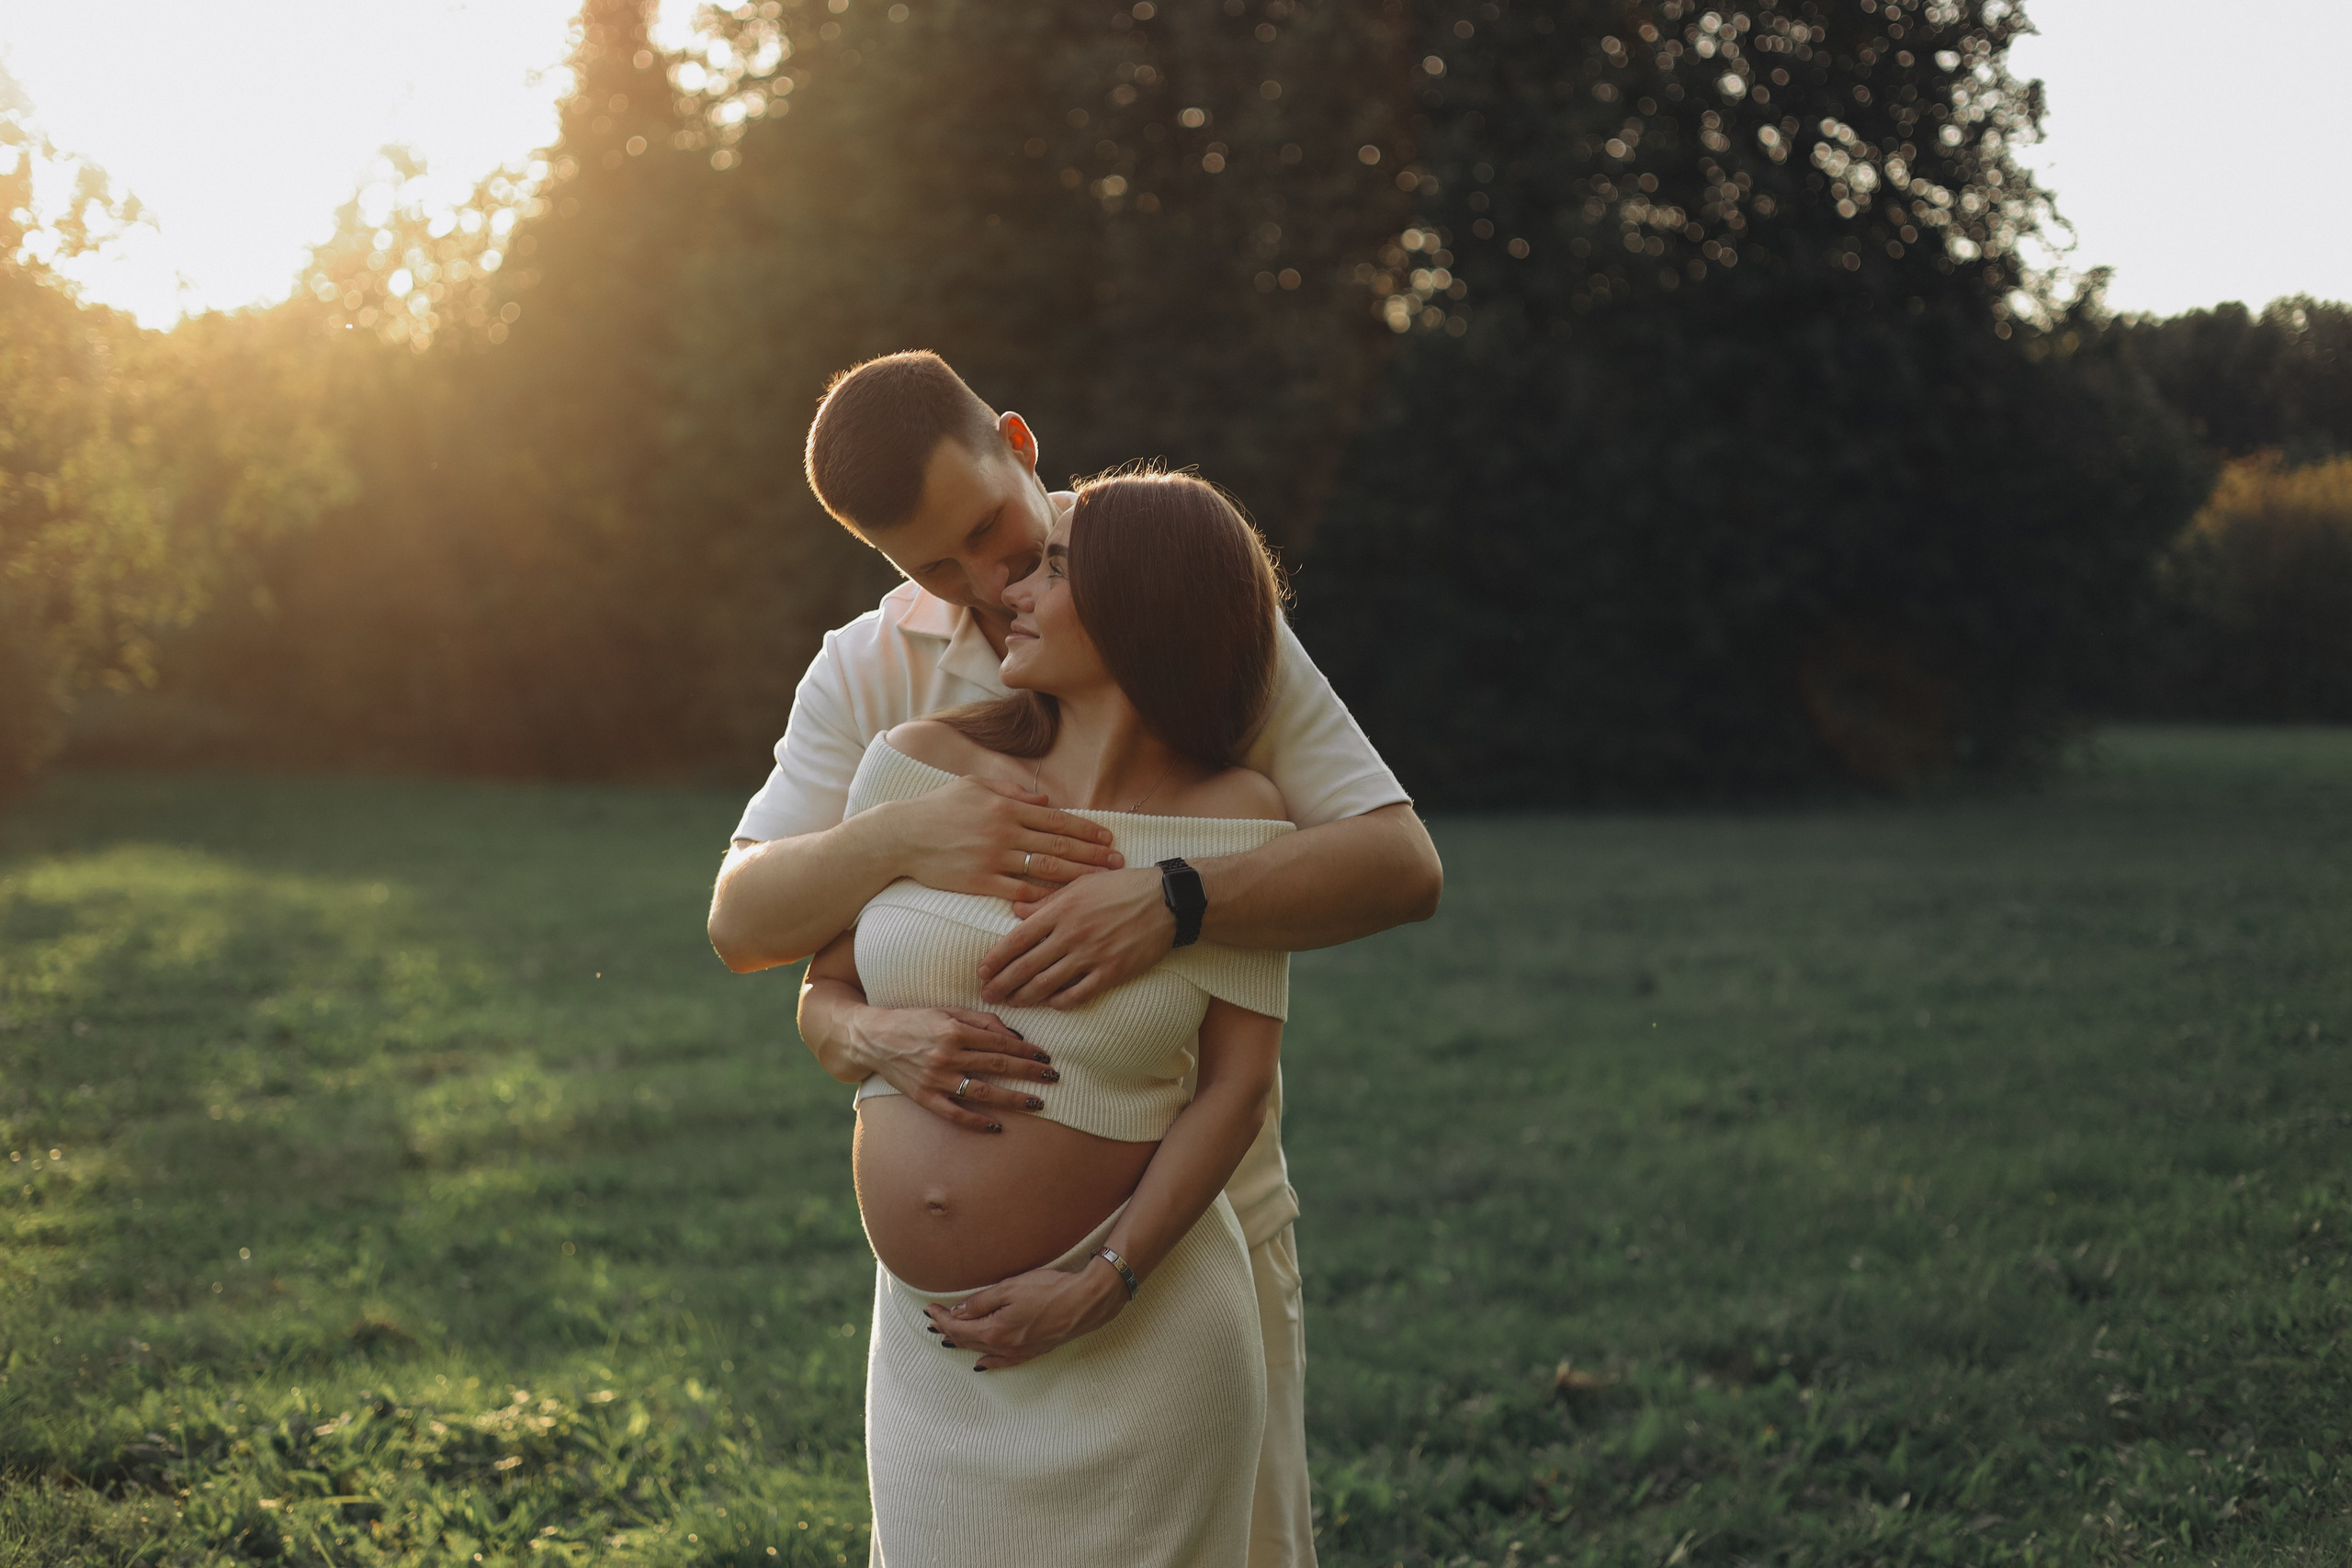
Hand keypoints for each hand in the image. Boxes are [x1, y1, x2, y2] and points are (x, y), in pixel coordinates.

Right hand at [850, 1004, 1057, 1132]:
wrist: (873, 1038)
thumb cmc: (914, 1020)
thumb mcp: (947, 1010)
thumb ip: (981, 1020)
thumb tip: (1013, 1034)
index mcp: (954, 1030)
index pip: (1001, 1042)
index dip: (1027, 1050)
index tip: (1046, 1056)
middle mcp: (946, 1055)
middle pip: (998, 1066)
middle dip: (1029, 1072)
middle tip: (1053, 1078)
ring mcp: (935, 1079)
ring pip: (983, 1092)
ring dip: (1013, 1099)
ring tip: (1037, 1103)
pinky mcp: (924, 1097)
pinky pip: (955, 1114)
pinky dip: (977, 1122)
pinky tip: (997, 1127)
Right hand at [889, 776, 1123, 900]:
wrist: (901, 835)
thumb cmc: (937, 807)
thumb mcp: (974, 786)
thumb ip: (1012, 792)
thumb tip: (1046, 799)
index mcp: (1007, 807)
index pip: (1057, 819)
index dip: (1086, 829)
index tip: (1109, 837)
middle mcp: (1004, 831)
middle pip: (1059, 844)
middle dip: (1092, 855)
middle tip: (1117, 863)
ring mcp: (993, 858)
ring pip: (1045, 869)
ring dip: (1076, 877)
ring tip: (1099, 884)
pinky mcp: (979, 881)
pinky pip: (1018, 891)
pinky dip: (1041, 898)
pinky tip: (1062, 904)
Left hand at [925, 1256, 1129, 1369]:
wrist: (1085, 1302)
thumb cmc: (1050, 1290)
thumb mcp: (1010, 1288)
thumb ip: (981, 1302)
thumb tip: (957, 1312)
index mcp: (995, 1330)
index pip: (958, 1327)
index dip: (941, 1318)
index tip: (929, 1308)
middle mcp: (1004, 1346)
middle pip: (967, 1341)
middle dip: (947, 1330)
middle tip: (933, 1320)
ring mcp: (1019, 1352)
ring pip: (982, 1351)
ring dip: (963, 1344)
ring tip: (947, 1338)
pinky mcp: (1032, 1351)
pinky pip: (1002, 1362)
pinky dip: (988, 1361)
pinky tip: (981, 1363)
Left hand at [978, 866, 1176, 1008]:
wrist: (1166, 900)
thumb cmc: (1122, 887)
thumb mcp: (1081, 884)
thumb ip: (1047, 901)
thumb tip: (1016, 911)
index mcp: (1061, 909)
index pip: (1017, 939)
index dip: (996, 958)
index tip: (981, 971)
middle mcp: (1071, 934)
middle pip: (1026, 966)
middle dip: (1002, 984)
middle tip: (987, 996)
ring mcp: (1092, 955)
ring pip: (1048, 984)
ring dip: (1025, 997)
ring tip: (1011, 1004)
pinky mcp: (1112, 972)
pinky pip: (1078, 994)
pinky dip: (1061, 1002)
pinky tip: (1051, 1004)